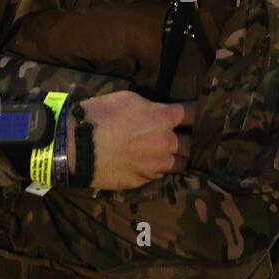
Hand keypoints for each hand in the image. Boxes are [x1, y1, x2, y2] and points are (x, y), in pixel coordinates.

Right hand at [69, 92, 194, 191]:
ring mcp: (156, 165)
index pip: (193, 113)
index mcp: (163, 118)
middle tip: (194, 137)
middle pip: (193, 144)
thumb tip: (157, 112)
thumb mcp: (128, 99)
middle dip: (194, 140)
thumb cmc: (99, 115)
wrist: (76, 146)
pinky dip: (159, 169)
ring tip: (177, 154)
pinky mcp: (143, 180)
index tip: (203, 111)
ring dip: (179, 157)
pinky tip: (153, 164)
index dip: (200, 111)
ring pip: (181, 164)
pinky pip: (159, 174)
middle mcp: (165, 143)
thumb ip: (150, 107)